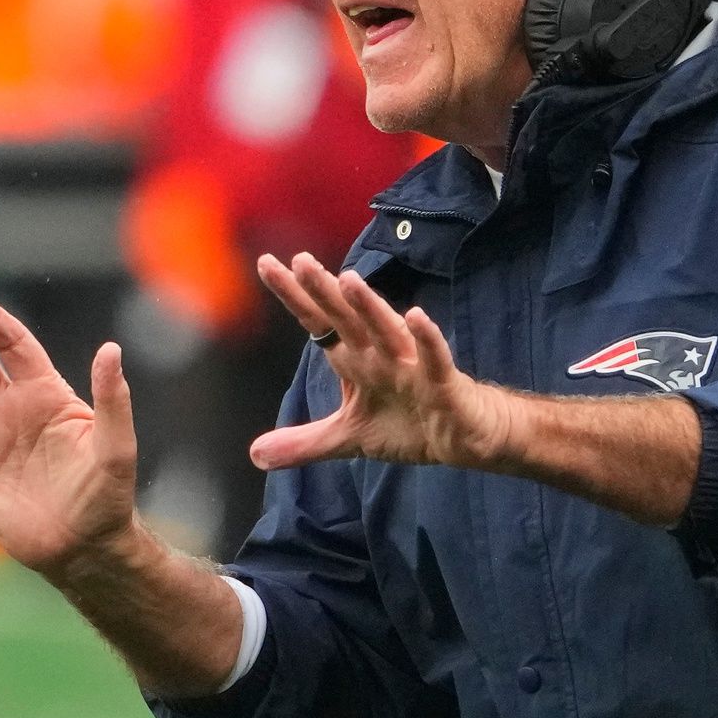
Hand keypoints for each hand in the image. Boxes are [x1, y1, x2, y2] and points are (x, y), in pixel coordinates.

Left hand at [252, 252, 514, 471]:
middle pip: (347, 317)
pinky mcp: (442, 382)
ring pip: (387, 330)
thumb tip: (254, 455)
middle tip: (300, 262)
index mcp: (356, 358)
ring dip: (369, 306)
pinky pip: (434, 358)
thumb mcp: (348, 437)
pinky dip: (427, 339)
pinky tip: (417, 317)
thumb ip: (304, 443)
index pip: (319, 321)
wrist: (462, 436)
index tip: (266, 264)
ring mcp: (411, 365)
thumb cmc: (408, 422)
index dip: (295, 296)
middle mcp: (379, 353)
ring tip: (348, 279)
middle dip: (324, 291)